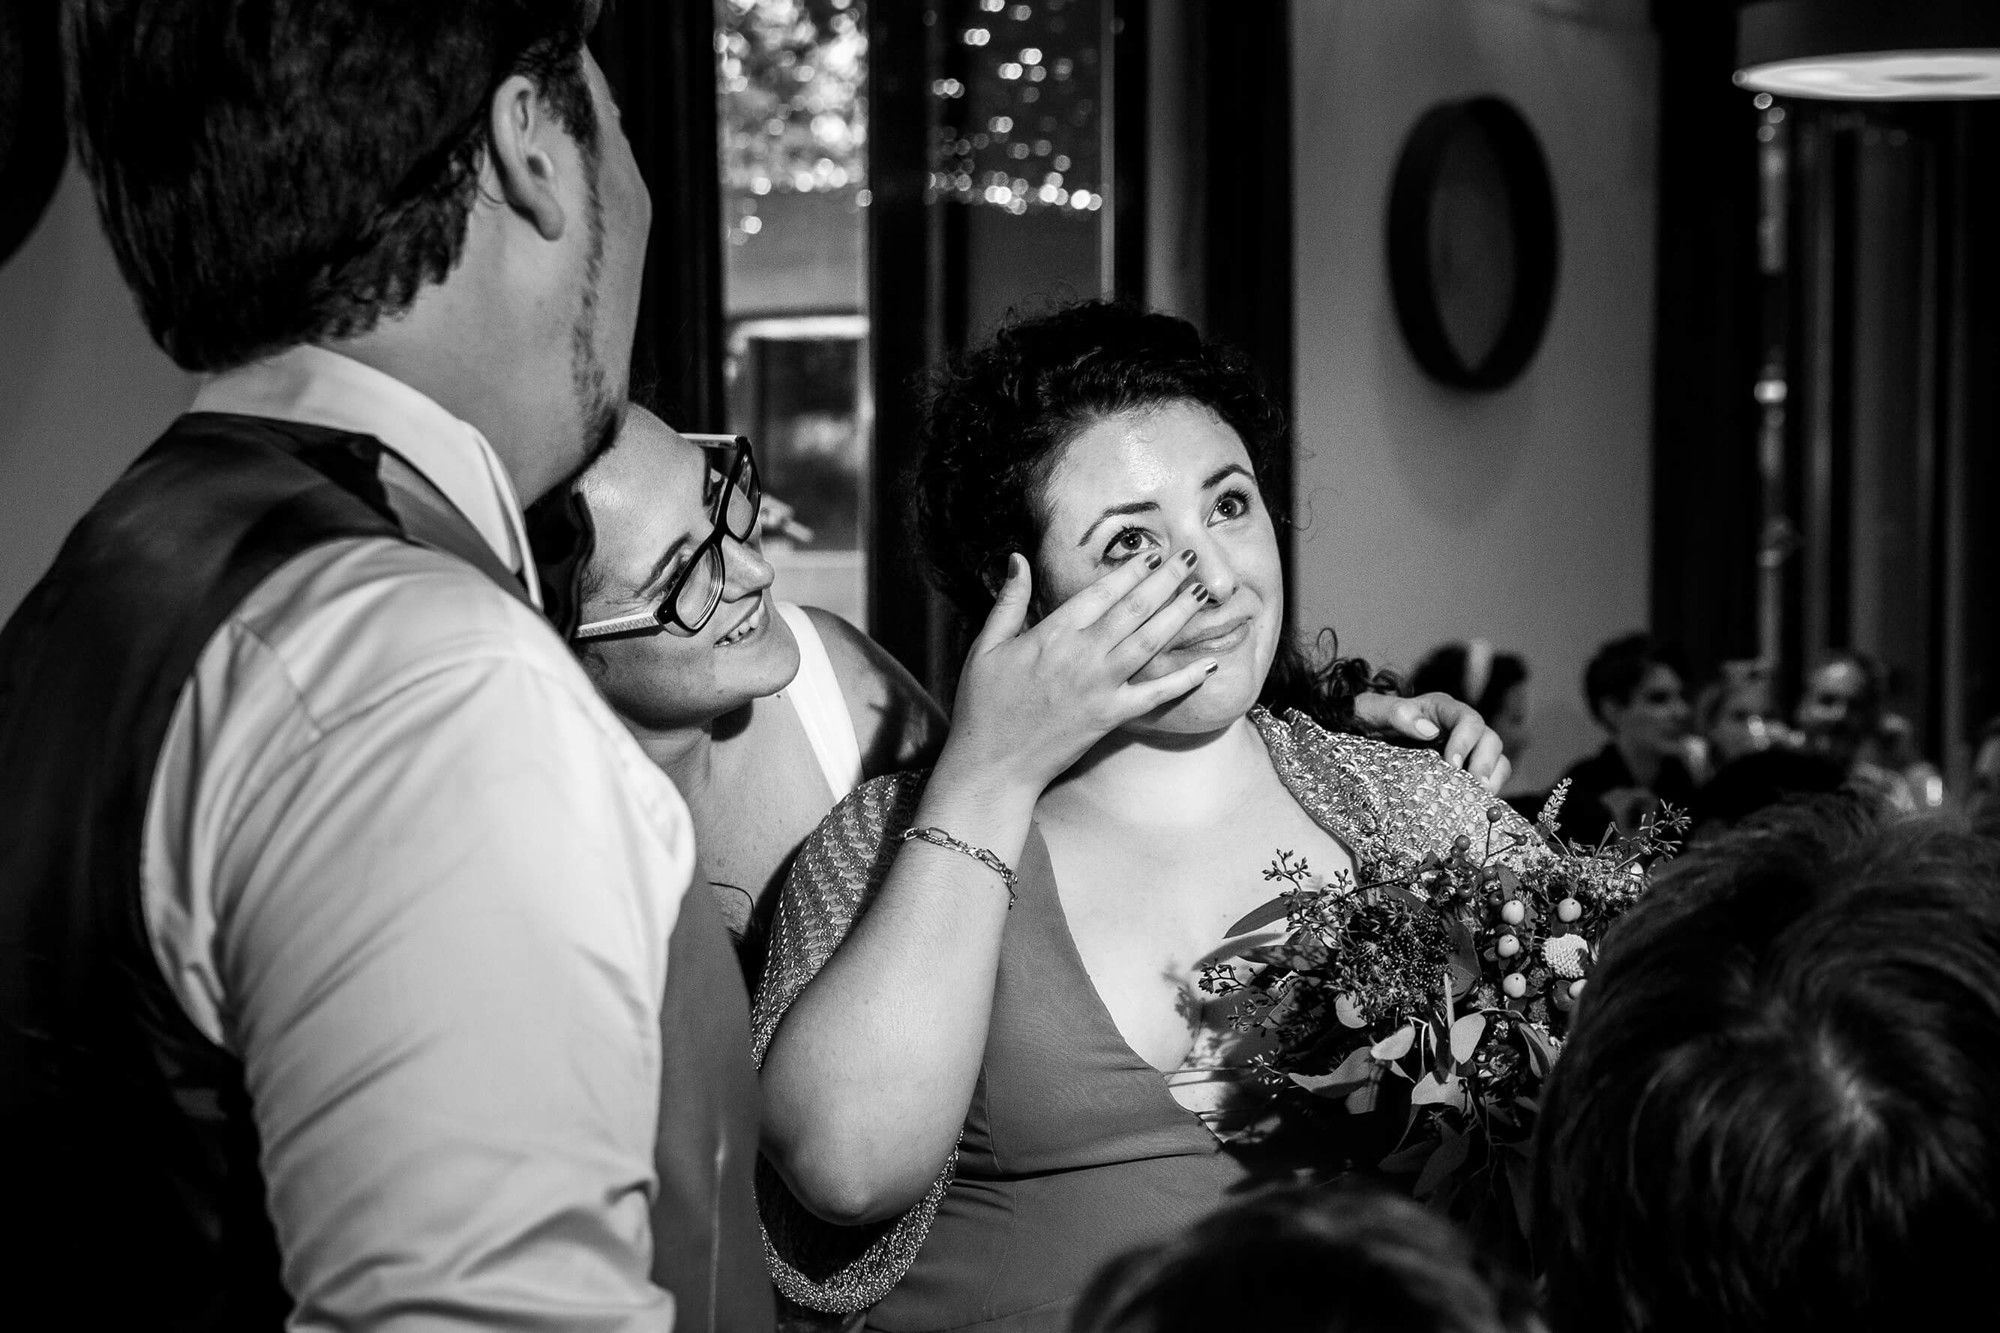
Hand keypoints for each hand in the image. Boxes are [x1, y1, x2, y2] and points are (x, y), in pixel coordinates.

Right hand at [941, 551, 1218, 796]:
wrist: (994, 764)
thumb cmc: (984, 705)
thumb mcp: (987, 645)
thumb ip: (1009, 600)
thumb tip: (1017, 558)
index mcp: (1053, 632)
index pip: (1102, 591)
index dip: (1131, 569)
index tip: (1153, 552)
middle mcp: (1083, 654)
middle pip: (1135, 608)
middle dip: (1166, 580)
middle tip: (1191, 558)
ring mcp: (1101, 686)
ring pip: (1151, 642)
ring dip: (1180, 615)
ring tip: (1203, 593)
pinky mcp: (1112, 715)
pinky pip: (1157, 694)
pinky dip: (1185, 679)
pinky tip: (1210, 663)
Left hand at [1352, 691, 1512, 793]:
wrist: (1359, 736)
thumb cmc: (1366, 719)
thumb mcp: (1372, 711)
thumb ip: (1395, 713)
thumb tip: (1428, 730)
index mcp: (1441, 710)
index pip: (1468, 720)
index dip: (1466, 742)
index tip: (1452, 766)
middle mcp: (1459, 728)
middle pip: (1490, 740)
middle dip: (1486, 764)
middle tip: (1475, 788)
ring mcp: (1465, 749)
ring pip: (1496, 759)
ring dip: (1492, 780)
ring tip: (1479, 799)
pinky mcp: (1464, 771)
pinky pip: (1488, 779)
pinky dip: (1487, 793)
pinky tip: (1474, 806)